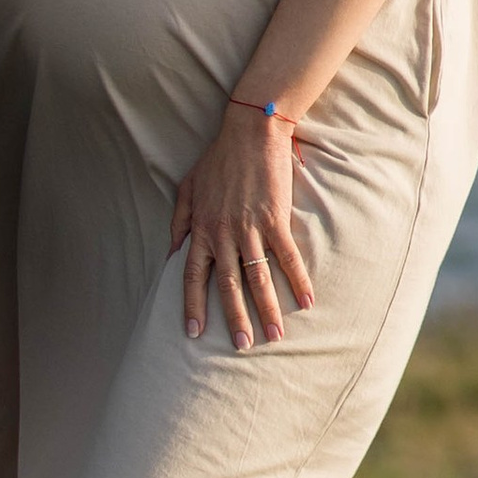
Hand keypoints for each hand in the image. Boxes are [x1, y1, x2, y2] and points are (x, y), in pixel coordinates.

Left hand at [171, 103, 315, 348]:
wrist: (250, 131)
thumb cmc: (218, 159)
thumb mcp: (186, 188)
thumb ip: (178, 222)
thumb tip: (170, 253)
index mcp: (201, 228)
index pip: (192, 275)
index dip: (192, 305)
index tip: (193, 332)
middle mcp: (223, 233)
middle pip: (227, 284)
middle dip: (234, 318)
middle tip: (242, 347)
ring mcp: (250, 227)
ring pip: (257, 277)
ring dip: (267, 308)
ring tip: (275, 336)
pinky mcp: (276, 218)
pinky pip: (287, 256)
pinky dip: (297, 280)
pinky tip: (306, 301)